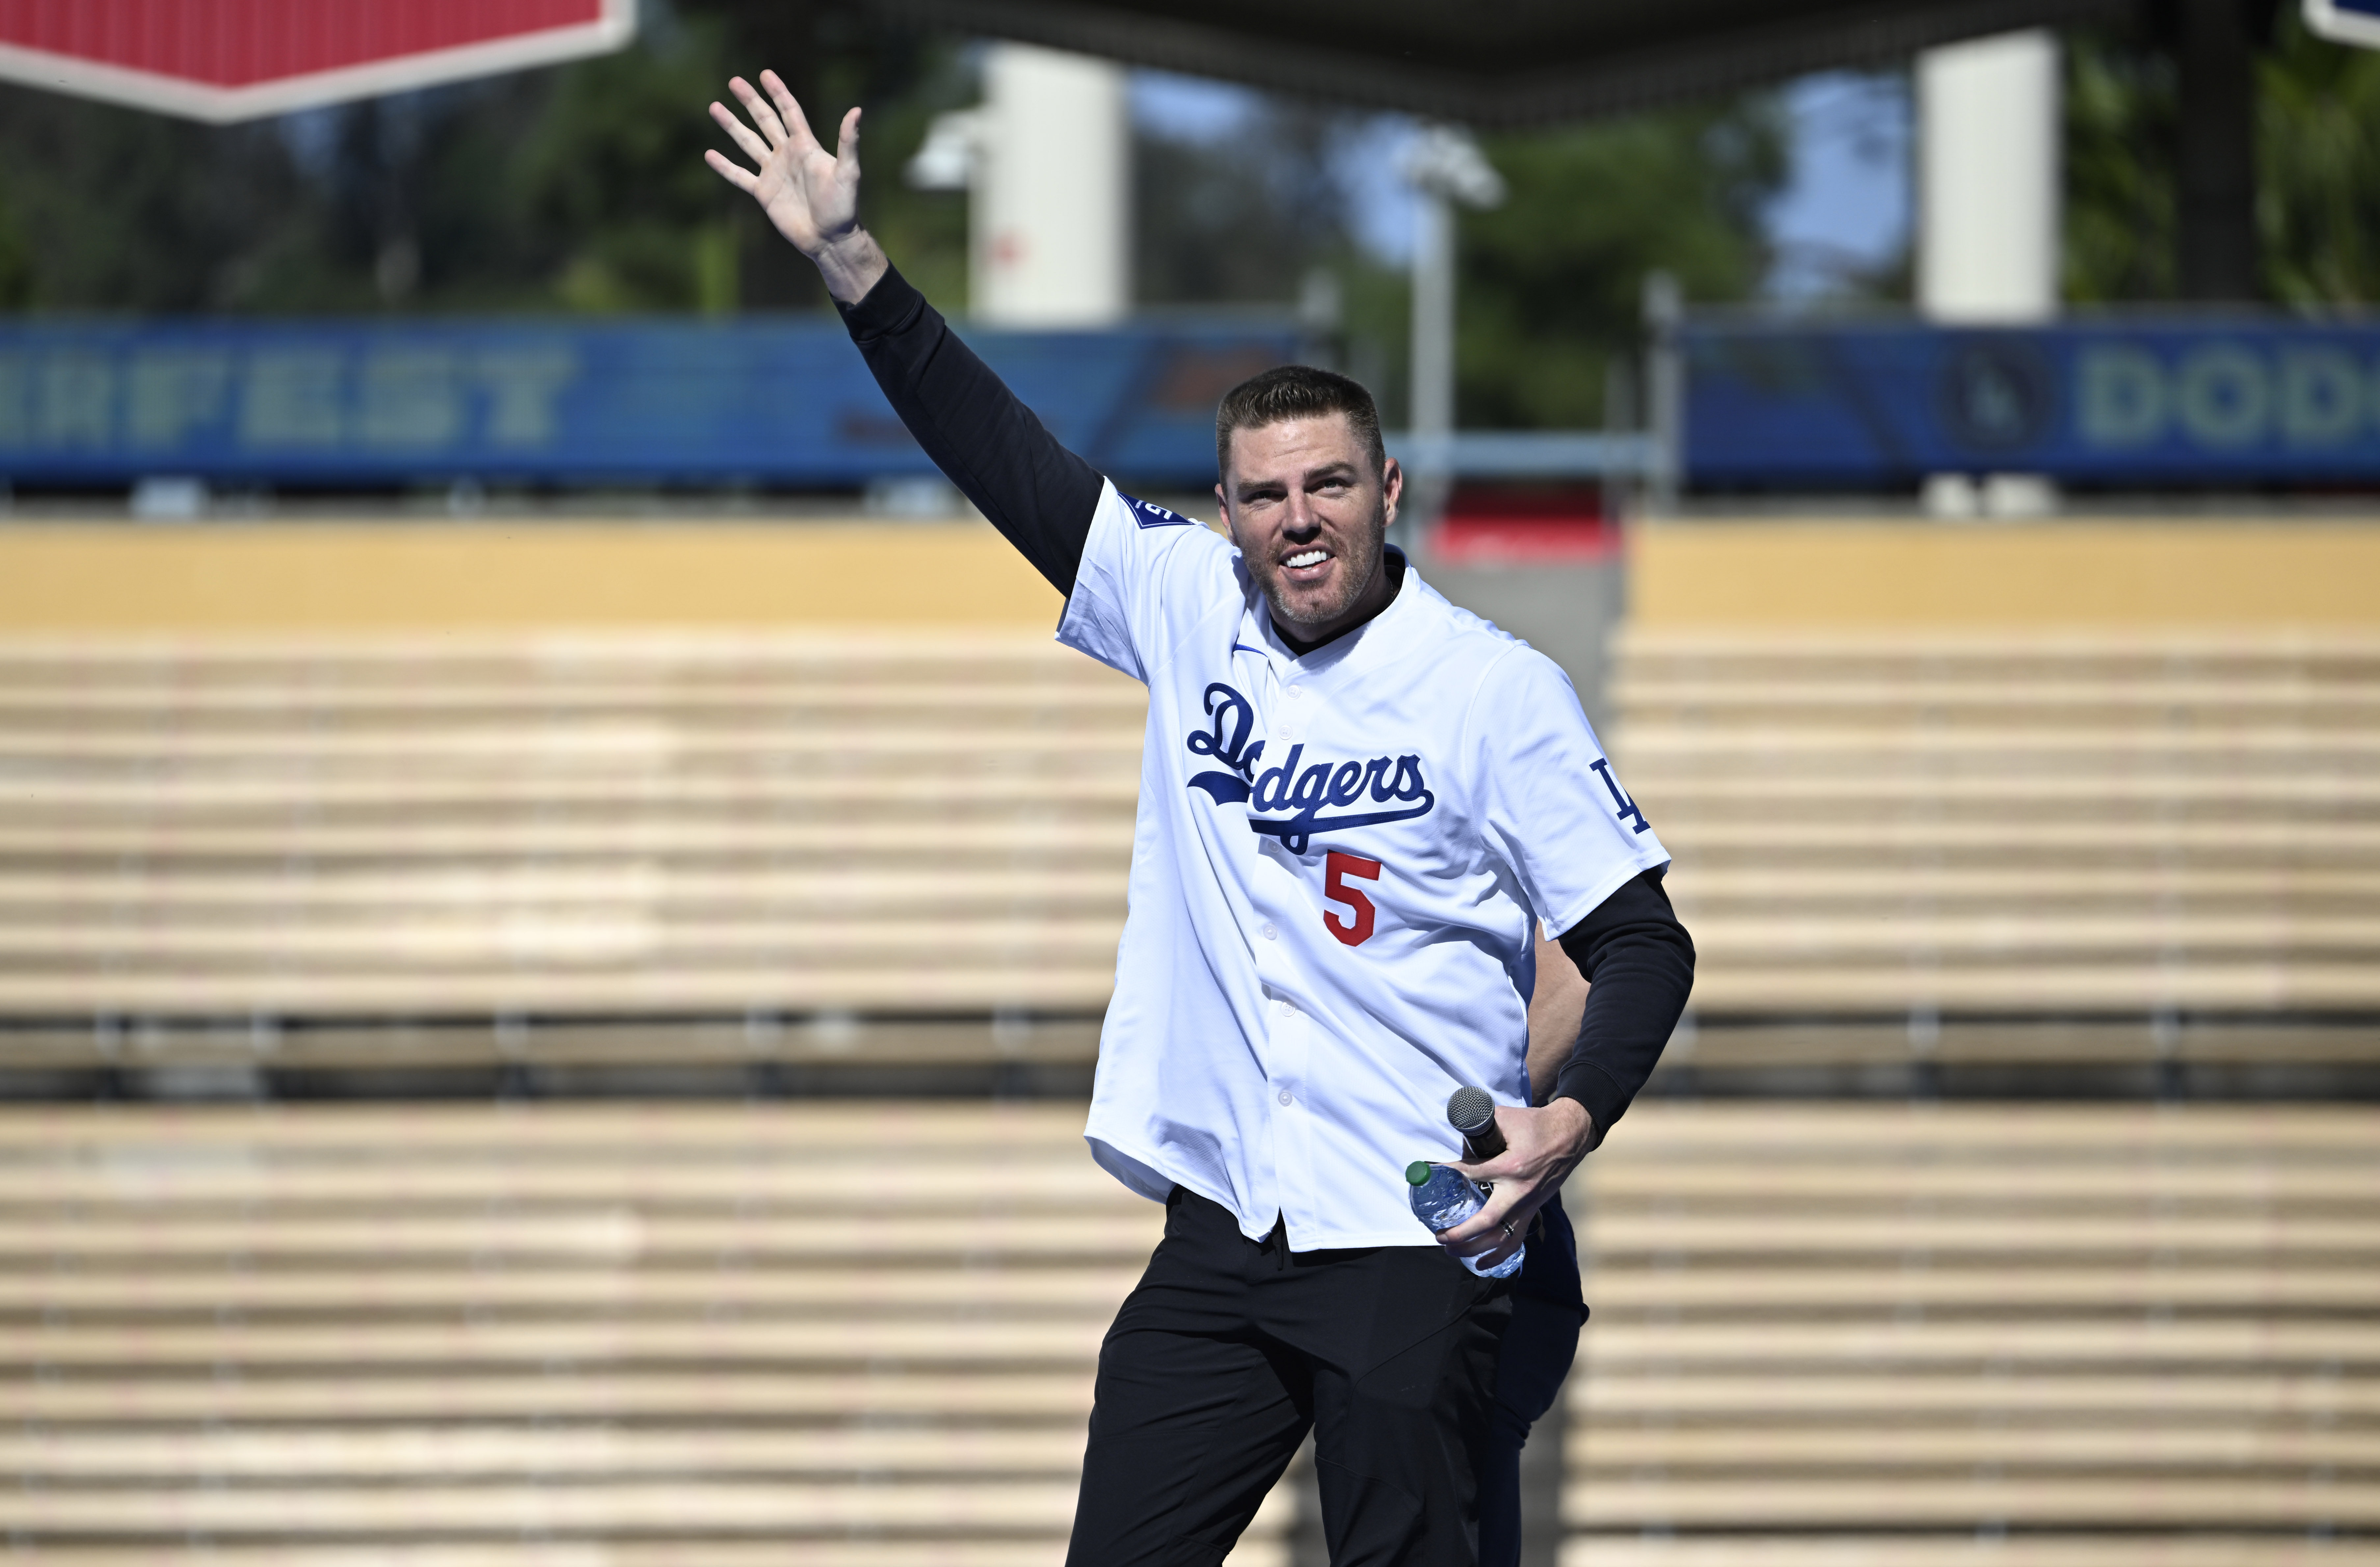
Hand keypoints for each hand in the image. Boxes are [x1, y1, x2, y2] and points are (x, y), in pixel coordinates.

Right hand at [705, 70, 885, 303]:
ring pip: (748, 143)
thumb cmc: (843, 206)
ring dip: (732, 126)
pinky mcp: (764, 193)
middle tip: (734, 81)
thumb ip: (849, 141)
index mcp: (806, 146)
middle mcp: (787, 155)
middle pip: (765, 121)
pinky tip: (709, 155)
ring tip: (715, 107)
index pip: (789, 112)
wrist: (830, 238)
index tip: (765, 74)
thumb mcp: (848, 171)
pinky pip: (740, 176)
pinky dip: (725, 166)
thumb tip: (857, 110)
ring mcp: (774, 173)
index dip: (778, 93)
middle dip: (750, 101)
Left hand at [1437, 1098, 1593, 1271]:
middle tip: (1438, 1235)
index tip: (1432, 1173)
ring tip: (1451, 1251)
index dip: (1450, 1173)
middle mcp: (1520, 1191)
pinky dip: (1499, 1255)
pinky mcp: (1533, 1211)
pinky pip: (1516, 1240)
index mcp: (1512, 1166)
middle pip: (1487, 1221)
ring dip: (1475, 1249)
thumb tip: (1456, 1139)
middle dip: (1461, 1232)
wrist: (1570, 1136)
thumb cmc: (1536, 1124)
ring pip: (1501, 1238)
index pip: (1472, 1173)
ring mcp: (1528, 1205)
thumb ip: (1480, 1127)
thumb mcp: (1507, 1118)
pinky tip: (1482, 1264)